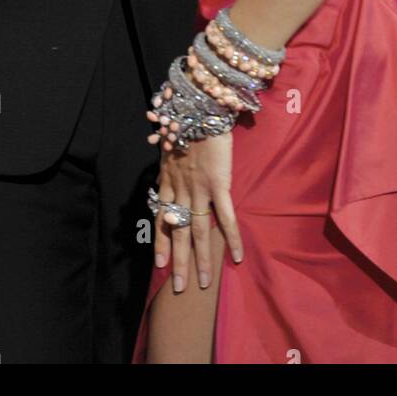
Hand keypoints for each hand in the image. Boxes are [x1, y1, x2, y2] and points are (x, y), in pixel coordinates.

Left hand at [153, 133, 241, 293]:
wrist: (201, 107)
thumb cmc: (186, 122)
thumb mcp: (169, 145)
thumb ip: (167, 163)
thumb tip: (161, 173)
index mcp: (168, 181)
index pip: (161, 219)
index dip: (160, 243)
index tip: (158, 264)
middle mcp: (180, 190)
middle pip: (178, 233)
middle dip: (178, 262)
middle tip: (178, 288)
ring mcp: (199, 189)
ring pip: (198, 232)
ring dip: (201, 260)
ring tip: (203, 283)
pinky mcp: (219, 184)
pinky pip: (226, 217)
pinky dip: (232, 238)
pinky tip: (238, 257)